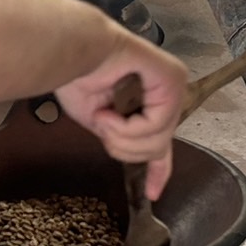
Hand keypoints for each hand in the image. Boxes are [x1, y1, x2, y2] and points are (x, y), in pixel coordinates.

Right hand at [55, 37, 187, 198]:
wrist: (71, 51)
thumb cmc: (78, 77)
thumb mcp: (102, 123)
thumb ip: (121, 138)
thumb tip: (131, 152)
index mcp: (151, 101)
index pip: (163, 143)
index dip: (158, 172)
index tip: (152, 194)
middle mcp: (168, 92)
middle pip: (157, 148)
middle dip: (124, 148)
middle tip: (103, 128)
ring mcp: (174, 84)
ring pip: (157, 141)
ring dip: (122, 138)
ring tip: (104, 117)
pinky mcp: (172, 79)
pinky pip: (157, 124)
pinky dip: (128, 127)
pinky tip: (110, 111)